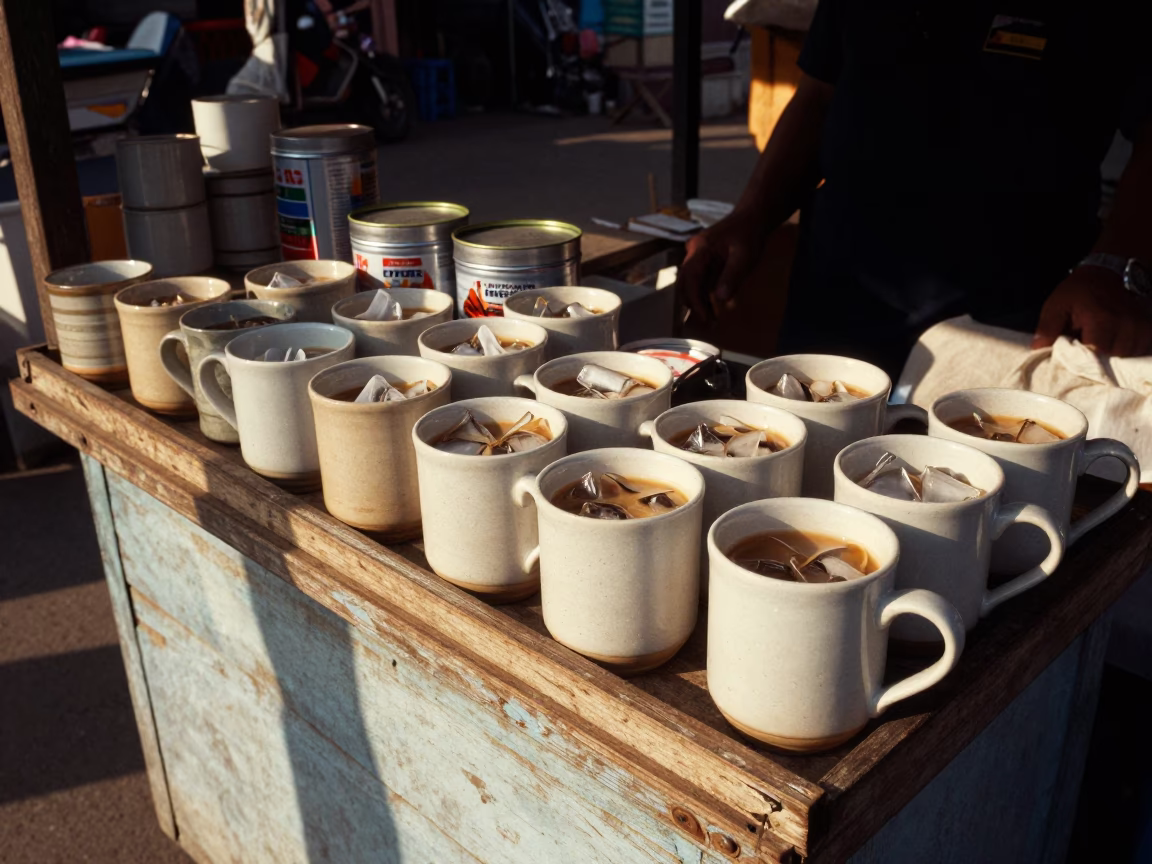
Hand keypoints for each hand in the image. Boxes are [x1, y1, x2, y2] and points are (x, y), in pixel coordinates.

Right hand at [678, 211, 767, 323]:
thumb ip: (732, 276)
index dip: (695, 300)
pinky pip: (698, 280)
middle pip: (685, 283)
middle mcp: (693, 252)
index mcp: (700, 249)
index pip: (690, 279)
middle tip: (707, 323)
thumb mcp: (744, 256)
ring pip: (690, 283)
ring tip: (711, 319)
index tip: (704, 317)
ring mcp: (696, 256)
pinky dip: (704, 294)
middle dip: (694, 304)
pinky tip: (712, 307)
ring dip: (698, 301)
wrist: (752, 218)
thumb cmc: (749, 234)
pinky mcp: (702, 260)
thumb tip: (721, 299)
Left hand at [1032, 267, 1151, 355]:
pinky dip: (1131, 348)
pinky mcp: (1148, 327)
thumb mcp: (1057, 304)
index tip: (1076, 349)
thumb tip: (1037, 348)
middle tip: (1089, 342)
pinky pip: (1142, 349)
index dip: (1083, 356)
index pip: (1094, 354)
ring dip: (1115, 353)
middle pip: (1112, 358)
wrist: (1109, 271)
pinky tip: (1118, 340)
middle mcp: (1125, 325)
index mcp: (1101, 320)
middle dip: (1099, 355)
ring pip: (1128, 355)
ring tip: (1104, 339)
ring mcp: (1139, 326)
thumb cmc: (1079, 290)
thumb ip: (1048, 327)